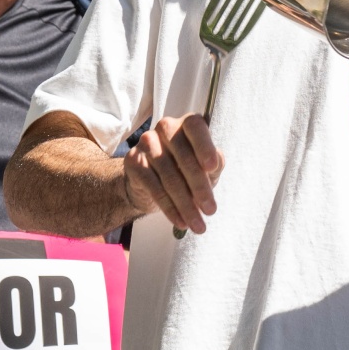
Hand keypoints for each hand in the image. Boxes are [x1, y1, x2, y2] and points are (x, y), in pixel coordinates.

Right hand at [123, 113, 222, 232]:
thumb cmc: (187, 170)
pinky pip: (153, 187)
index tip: (212, 167)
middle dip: (200, 187)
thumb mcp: (206, 167)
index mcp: (188, 124)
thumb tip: (215, 165)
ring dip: (186, 205)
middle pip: (184, 157)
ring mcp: (146, 142)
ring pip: (169, 177)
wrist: (150, 182)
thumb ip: (215, 163)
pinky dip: (169, 208)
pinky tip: (180, 222)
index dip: (204, 146)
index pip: (195, 127)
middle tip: (211, 211)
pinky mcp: (133, 160)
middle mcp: (166, 128)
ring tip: (198, 225)